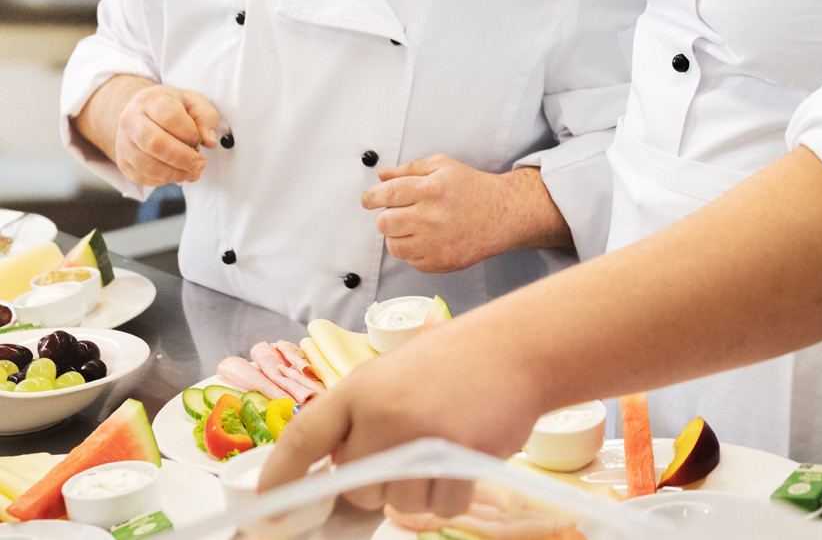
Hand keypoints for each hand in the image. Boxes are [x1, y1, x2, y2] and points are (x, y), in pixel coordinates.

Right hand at [112, 84, 220, 186]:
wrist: (141, 112)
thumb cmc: (171, 106)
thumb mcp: (193, 101)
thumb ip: (206, 117)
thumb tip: (209, 141)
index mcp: (150, 100)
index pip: (169, 116)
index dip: (188, 132)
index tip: (199, 141)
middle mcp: (131, 120)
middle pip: (155, 143)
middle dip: (182, 158)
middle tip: (200, 165)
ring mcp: (123, 142)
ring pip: (146, 164)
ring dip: (174, 173)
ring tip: (191, 173)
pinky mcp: (122, 161)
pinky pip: (141, 177)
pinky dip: (162, 180)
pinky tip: (175, 174)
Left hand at [258, 316, 541, 515]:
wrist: (517, 348)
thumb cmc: (455, 358)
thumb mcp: (396, 371)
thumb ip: (363, 414)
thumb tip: (337, 467)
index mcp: (360, 387)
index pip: (303, 439)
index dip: (282, 478)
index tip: (269, 508)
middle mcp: (383, 414)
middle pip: (357, 487)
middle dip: (378, 480)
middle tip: (408, 446)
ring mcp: (420, 439)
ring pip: (399, 503)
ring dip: (419, 489)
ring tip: (442, 442)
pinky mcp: (458, 462)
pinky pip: (440, 510)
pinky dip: (452, 495)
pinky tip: (464, 456)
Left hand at [361, 156, 518, 271]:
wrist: (502, 214)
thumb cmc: (472, 188)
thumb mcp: (443, 167)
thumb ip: (409, 169)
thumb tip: (382, 176)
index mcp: (433, 189)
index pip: (388, 194)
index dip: (371, 197)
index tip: (368, 199)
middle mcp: (433, 217)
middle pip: (385, 223)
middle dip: (386, 216)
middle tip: (399, 212)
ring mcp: (436, 243)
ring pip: (393, 245)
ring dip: (398, 235)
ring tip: (416, 225)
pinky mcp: (440, 262)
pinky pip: (410, 260)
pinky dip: (413, 250)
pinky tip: (429, 238)